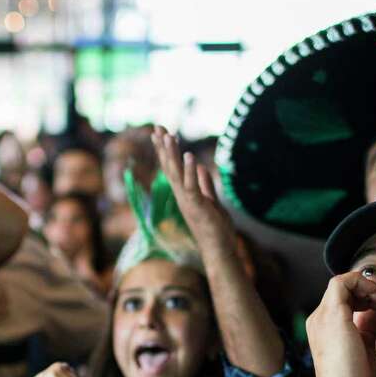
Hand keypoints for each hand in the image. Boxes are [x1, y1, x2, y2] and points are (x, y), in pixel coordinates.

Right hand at [151, 128, 234, 249]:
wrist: (219, 249)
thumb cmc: (215, 228)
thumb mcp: (211, 201)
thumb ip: (205, 184)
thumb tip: (201, 168)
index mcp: (184, 193)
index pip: (172, 168)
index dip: (165, 150)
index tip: (161, 133)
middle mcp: (181, 195)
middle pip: (169, 167)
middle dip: (163, 147)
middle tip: (157, 127)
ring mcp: (187, 201)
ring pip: (177, 174)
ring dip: (172, 154)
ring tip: (168, 136)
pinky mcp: (197, 206)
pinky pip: (191, 186)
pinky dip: (190, 171)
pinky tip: (189, 155)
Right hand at [305, 273, 375, 376]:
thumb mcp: (364, 346)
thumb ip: (367, 327)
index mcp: (325, 327)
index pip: (344, 299)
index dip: (366, 297)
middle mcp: (319, 318)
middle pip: (343, 288)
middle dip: (369, 290)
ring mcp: (322, 315)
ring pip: (342, 282)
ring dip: (369, 286)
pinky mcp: (333, 314)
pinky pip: (344, 282)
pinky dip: (365, 285)